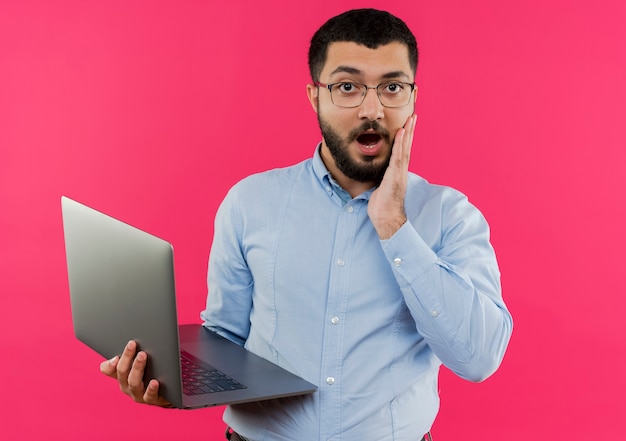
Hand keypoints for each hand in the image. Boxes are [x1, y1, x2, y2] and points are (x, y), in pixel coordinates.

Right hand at [100, 340, 171, 407]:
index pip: (109, 370)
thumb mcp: (137, 363)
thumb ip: (131, 354)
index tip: (115, 355)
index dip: (109, 364)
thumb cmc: (150, 373)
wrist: (165, 392)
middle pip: (122, 373)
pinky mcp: (150, 399)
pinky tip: (154, 382)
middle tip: (133, 344)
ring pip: (134, 383)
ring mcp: (137, 394)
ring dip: (137, 368)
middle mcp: (126, 386)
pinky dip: (151, 389)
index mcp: (121, 375)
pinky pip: (149, 396)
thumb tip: (129, 342)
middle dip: (126, 357)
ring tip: (143, 355)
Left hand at [368, 114, 416, 238]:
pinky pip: (398, 156)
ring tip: (411, 119)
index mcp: (397, 172)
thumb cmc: (382, 206)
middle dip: (410, 130)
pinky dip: (400, 144)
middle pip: (407, 146)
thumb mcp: (380, 187)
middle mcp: (401, 170)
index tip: (407, 124)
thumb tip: (376, 173)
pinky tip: (401, 133)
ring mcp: (399, 172)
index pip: (403, 151)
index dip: (405, 137)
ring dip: (408, 133)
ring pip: (405, 148)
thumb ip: (380, 178)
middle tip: (413, 115)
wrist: (386, 219)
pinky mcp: (395, 176)